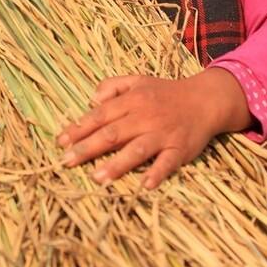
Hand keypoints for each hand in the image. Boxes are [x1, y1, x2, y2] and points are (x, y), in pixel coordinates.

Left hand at [56, 68, 252, 188]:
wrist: (206, 99)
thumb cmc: (165, 93)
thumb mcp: (137, 80)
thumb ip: (112, 86)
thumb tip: (91, 100)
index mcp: (132, 101)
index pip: (99, 115)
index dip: (79, 128)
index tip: (60, 142)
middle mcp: (145, 117)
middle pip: (112, 134)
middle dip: (88, 148)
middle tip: (66, 161)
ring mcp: (163, 134)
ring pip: (137, 150)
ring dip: (117, 164)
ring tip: (98, 178)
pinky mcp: (180, 148)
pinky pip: (168, 162)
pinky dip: (158, 173)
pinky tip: (145, 185)